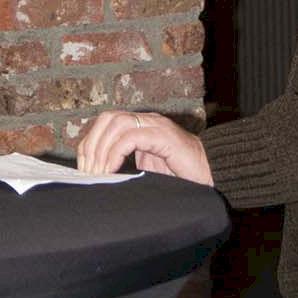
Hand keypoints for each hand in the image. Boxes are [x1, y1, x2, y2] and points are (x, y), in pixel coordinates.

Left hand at [75, 111, 213, 185]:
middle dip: (91, 145)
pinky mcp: (165, 137)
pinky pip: (132, 136)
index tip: (83, 169)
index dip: (89, 143)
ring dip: (102, 149)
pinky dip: (116, 153)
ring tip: (99, 173)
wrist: (213, 179)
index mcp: (141, 126)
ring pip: (117, 124)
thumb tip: (97, 176)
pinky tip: (112, 170)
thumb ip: (126, 166)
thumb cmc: (181, 178)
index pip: (105, 123)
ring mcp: (157, 126)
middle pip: (107, 118)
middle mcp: (147, 121)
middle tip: (88, 172)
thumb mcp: (146, 170)